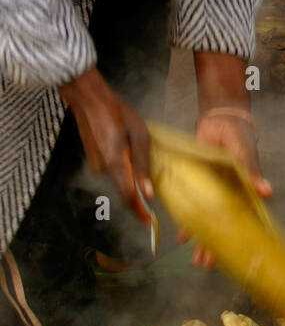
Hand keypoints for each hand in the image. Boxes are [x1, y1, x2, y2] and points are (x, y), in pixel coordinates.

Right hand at [58, 67, 152, 226]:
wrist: (90, 101)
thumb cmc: (118, 114)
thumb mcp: (139, 135)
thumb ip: (142, 164)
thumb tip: (147, 193)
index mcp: (115, 163)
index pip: (128, 196)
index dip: (139, 212)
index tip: (150, 223)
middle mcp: (103, 169)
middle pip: (124, 189)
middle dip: (138, 193)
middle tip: (153, 189)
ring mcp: (96, 165)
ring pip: (118, 178)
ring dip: (130, 175)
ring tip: (140, 159)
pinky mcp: (93, 160)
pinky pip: (112, 170)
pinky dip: (122, 167)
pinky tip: (127, 151)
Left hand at [190, 109, 271, 268]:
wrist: (219, 120)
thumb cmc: (238, 137)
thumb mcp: (245, 154)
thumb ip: (251, 173)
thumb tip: (268, 192)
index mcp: (243, 192)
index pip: (242, 221)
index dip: (239, 239)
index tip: (234, 257)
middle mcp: (227, 197)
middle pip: (221, 226)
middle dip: (214, 246)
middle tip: (204, 264)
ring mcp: (211, 192)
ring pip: (205, 221)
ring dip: (200, 239)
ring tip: (195, 260)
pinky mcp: (195, 184)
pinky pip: (190, 206)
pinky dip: (186, 220)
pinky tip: (181, 237)